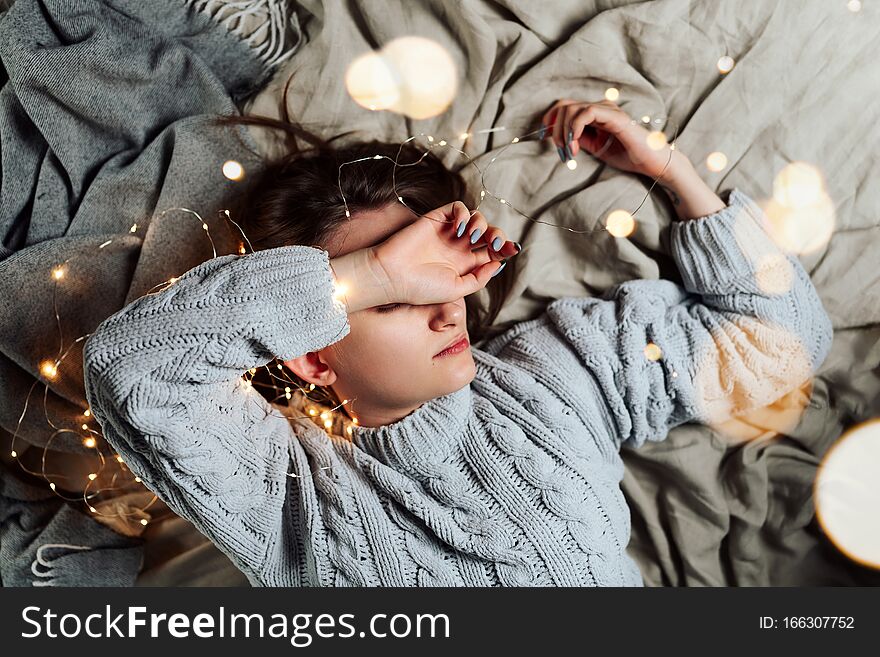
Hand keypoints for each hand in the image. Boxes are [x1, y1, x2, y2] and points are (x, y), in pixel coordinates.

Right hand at [330, 201, 518, 311]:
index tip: (513, 250)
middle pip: (487, 234)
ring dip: (481, 224)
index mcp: (464, 265)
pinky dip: (464, 213)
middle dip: (497, 235)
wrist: (393, 275)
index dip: (504, 249)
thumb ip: (478, 278)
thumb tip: (497, 264)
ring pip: (476, 218)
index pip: (491, 252)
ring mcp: (447, 232)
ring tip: (472, 236)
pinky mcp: (436, 219)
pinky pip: (457, 208)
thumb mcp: (456, 290)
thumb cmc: (420, 288)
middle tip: (495, 243)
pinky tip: (459, 228)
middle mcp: (458, 247)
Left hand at [541, 99, 687, 181]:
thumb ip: (578, 139)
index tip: (542, 137)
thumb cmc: (627, 156)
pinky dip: (574, 129)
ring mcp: (608, 110)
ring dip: (563, 133)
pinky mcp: (614, 117)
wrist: (650, 163)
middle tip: (560, 151)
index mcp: (595, 113)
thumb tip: (558, 137)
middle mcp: (600, 107)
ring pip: (571, 109)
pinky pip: (586, 113)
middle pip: (563, 105)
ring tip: (569, 152)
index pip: (564, 107)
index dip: (549, 120)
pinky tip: (576, 145)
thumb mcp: (595, 148)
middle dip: (554, 129)